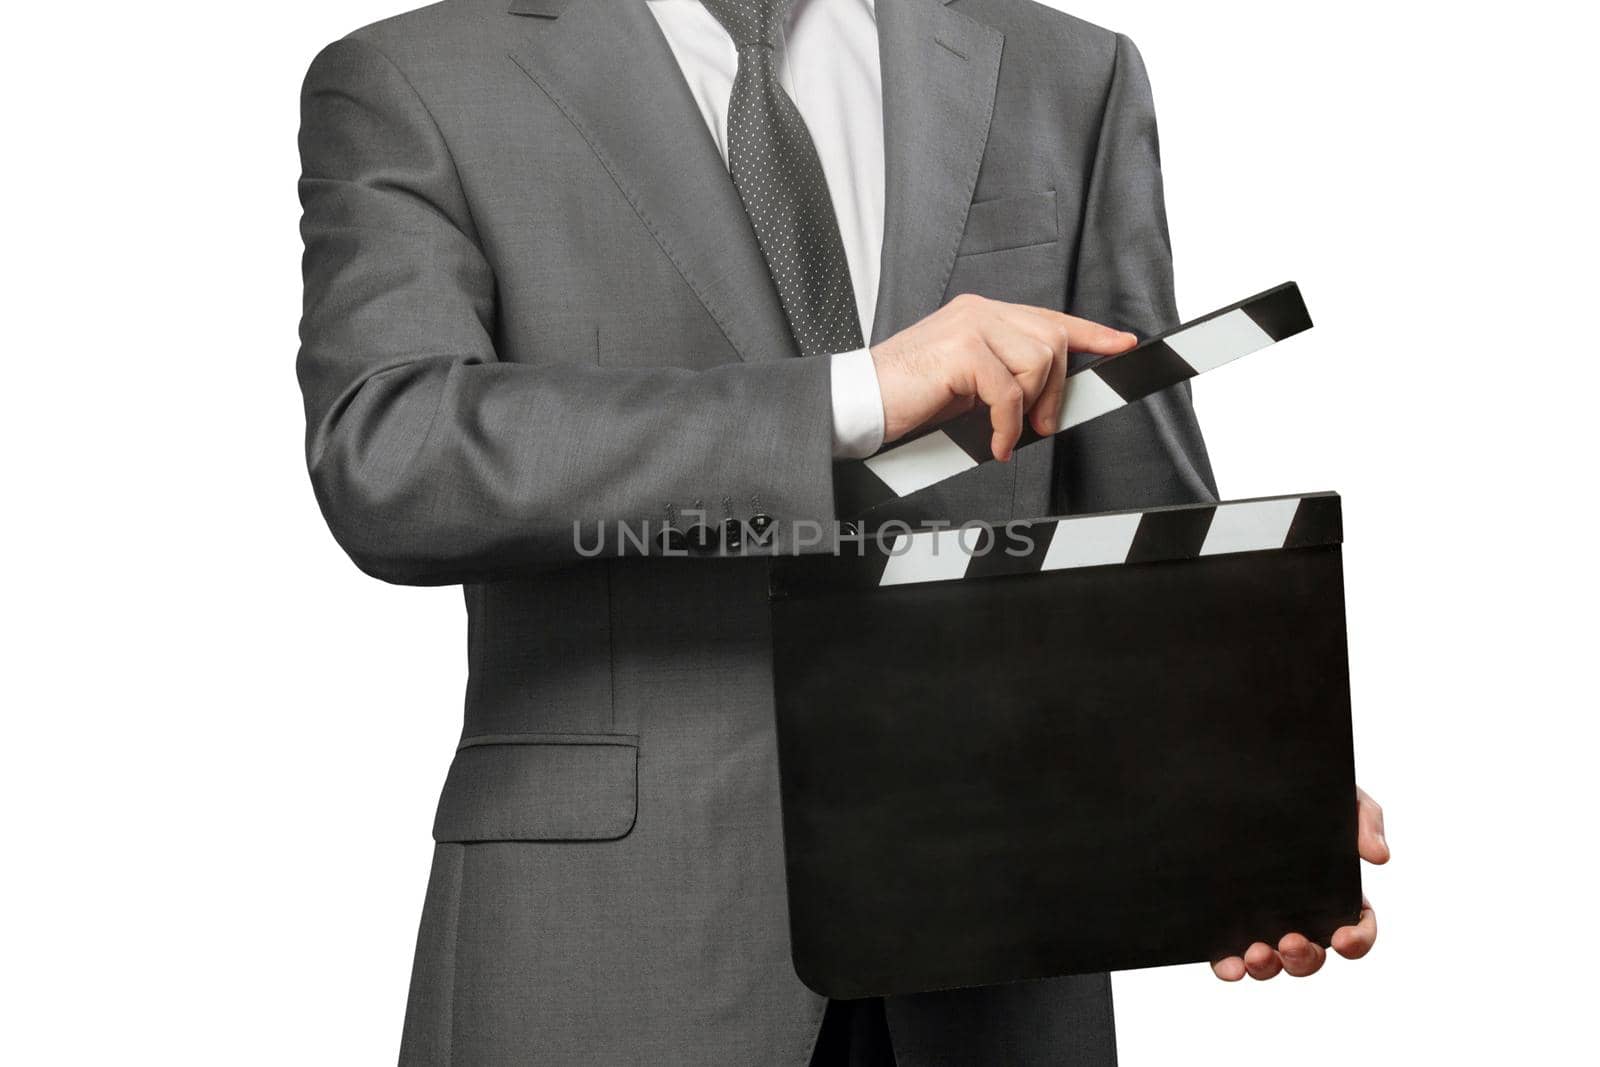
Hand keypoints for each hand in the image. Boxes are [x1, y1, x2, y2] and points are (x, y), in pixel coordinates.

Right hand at [870, 294, 1137, 460]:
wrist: (859, 402)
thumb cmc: (906, 397)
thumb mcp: (968, 384)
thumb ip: (1005, 375)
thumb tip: (1046, 396)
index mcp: (981, 313)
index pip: (1048, 318)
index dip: (1090, 333)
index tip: (1121, 344)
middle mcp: (979, 311)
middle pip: (1052, 341)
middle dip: (1054, 390)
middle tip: (1039, 425)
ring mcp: (970, 325)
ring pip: (1037, 363)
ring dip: (1028, 408)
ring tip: (1004, 431)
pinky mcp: (962, 350)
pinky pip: (1010, 393)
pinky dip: (1007, 426)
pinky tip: (994, 442)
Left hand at [1211, 787, 1389, 980]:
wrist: (1249, 775)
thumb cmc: (1310, 794)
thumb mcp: (1344, 798)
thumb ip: (1366, 821)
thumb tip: (1378, 856)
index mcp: (1336, 895)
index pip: (1356, 930)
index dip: (1356, 940)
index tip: (1343, 938)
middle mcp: (1301, 915)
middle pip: (1312, 955)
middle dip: (1305, 959)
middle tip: (1290, 943)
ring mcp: (1264, 920)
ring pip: (1273, 961)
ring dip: (1268, 968)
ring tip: (1257, 953)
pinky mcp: (1229, 920)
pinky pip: (1230, 955)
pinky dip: (1231, 968)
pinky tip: (1228, 966)